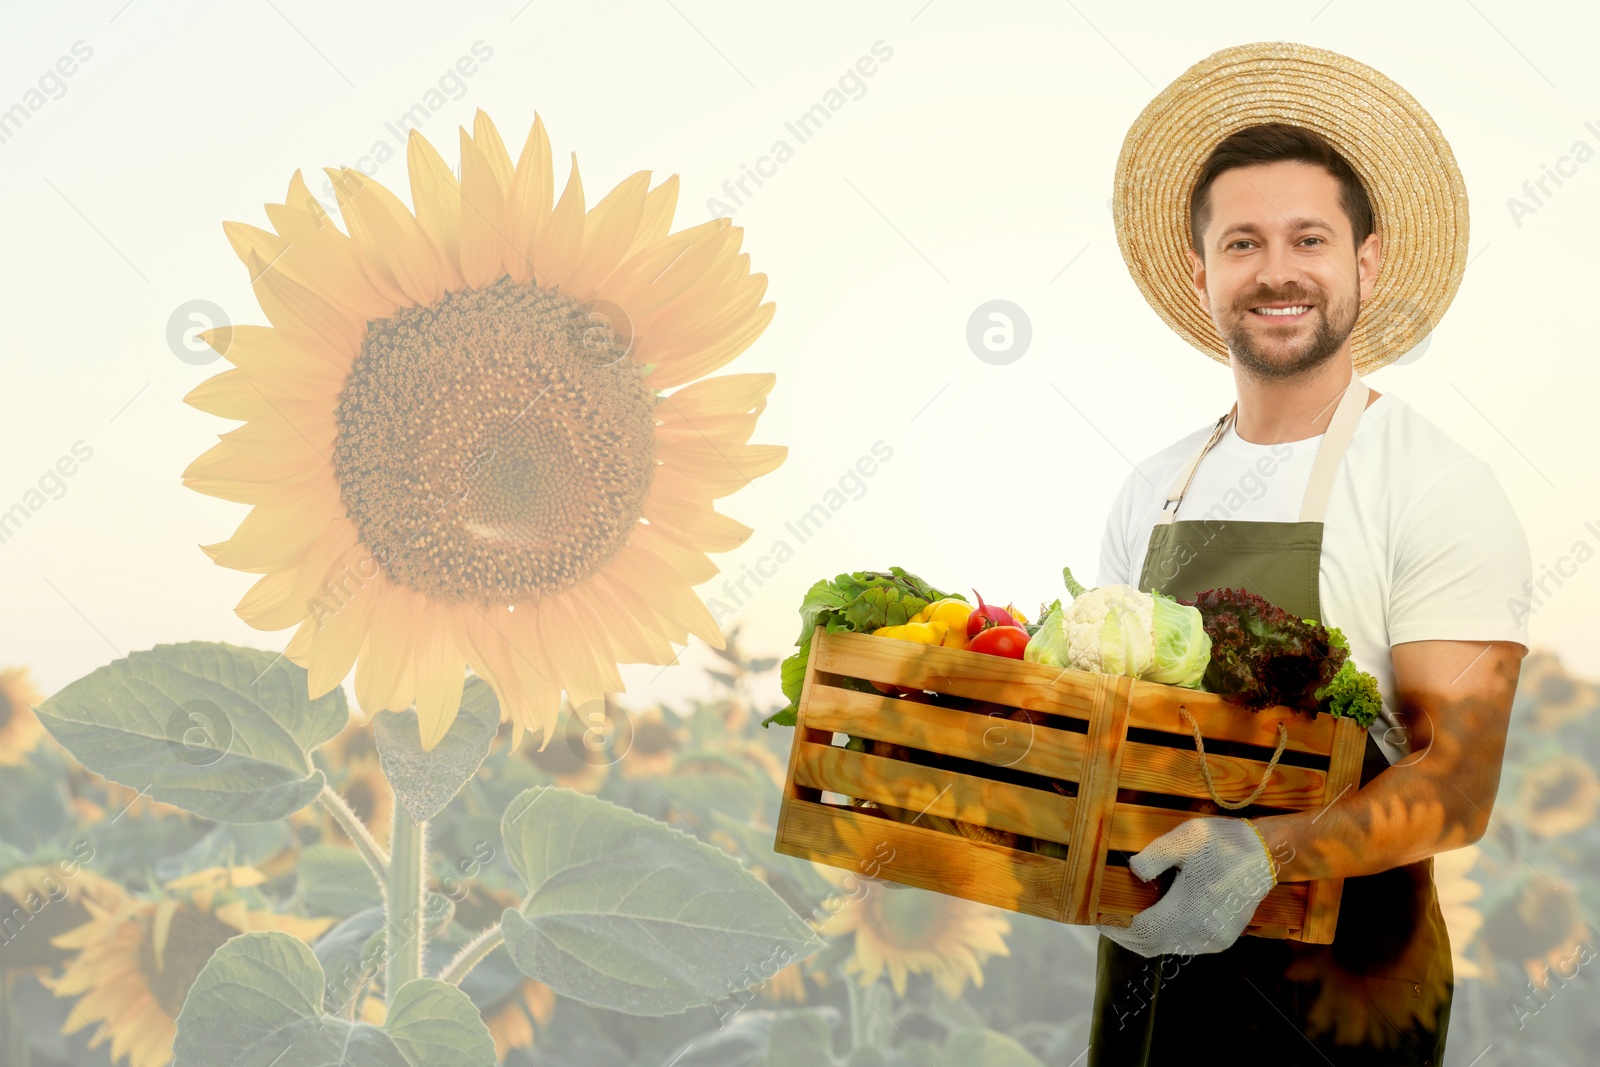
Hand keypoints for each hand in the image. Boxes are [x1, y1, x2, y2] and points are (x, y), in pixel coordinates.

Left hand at [1093, 816, 1276, 957]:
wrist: (1266, 855)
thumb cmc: (1223, 843)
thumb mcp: (1186, 838)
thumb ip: (1154, 856)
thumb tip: (1133, 873)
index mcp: (1188, 910)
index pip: (1141, 931)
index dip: (1116, 927)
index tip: (1099, 917)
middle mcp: (1199, 933)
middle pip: (1150, 946)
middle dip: (1126, 936)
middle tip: (1109, 919)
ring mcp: (1212, 940)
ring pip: (1167, 948)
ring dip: (1145, 937)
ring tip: (1128, 918)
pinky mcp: (1221, 939)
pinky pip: (1183, 945)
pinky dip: (1165, 937)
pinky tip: (1157, 919)